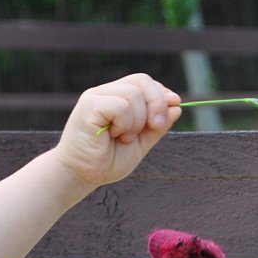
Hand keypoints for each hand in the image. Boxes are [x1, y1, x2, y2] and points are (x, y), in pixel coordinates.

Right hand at [53, 74, 181, 188]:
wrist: (80, 176)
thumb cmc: (106, 162)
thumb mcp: (139, 144)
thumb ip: (156, 127)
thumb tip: (177, 106)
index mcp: (117, 98)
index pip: (144, 83)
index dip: (162, 93)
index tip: (175, 105)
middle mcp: (106, 93)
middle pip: (142, 81)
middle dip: (157, 103)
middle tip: (155, 126)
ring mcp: (96, 96)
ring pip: (133, 94)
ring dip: (137, 121)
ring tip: (124, 138)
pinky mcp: (89, 105)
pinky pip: (121, 105)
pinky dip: (125, 123)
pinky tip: (114, 135)